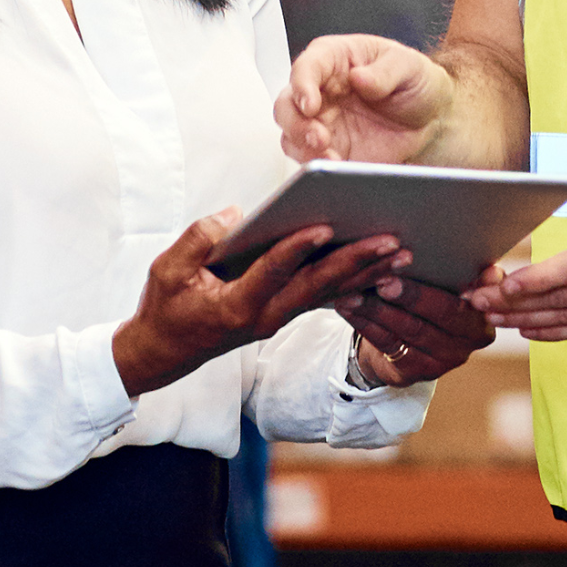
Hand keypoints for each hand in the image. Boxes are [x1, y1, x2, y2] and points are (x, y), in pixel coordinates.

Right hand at [115, 208, 403, 395]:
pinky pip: (324, 299)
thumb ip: (199, 238)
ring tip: (402, 252)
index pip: (272, 274)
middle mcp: (264, 316)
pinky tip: (383, 270)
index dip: (297, 250)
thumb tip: (236, 214)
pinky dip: (355, 284)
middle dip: (355, 262)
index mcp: (235, 306)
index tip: (324, 226)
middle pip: (317, 287)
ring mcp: (277, 319)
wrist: (163, 352)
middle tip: (390, 240)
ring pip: (329, 294)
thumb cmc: (165, 307)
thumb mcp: (167, 269)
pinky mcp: (283, 314)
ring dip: (366, 273)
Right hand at [282, 34, 450, 164]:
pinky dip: (317, 165)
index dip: (302, 85)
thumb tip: (359, 77)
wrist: (431, 120)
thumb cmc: (414, 82)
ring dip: (303, 147)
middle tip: (318, 136)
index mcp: (334, 59)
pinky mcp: (329, 150)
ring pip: (291, 134)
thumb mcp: (409, 66)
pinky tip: (336, 166)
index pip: (307, 67)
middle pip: (287, 104)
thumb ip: (385, 71)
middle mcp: (320, 90)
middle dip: (296, 122)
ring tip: (328, 156)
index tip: (310, 103)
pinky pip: (310, 159)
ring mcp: (322, 122)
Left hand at [342, 271, 493, 388]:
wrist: (413, 340)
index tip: (415, 271)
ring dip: (377, 308)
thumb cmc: (435, 299)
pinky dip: (364, 322)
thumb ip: (472, 276)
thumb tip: (491, 272)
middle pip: (436, 317)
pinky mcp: (414, 371)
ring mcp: (441, 361)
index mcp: (483, 318)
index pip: (462, 304)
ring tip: (355, 289)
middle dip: (408, 297)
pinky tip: (347, 305)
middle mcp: (467, 343)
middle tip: (383, 279)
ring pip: (407, 330)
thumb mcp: (456, 286)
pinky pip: (386, 343)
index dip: (439, 290)